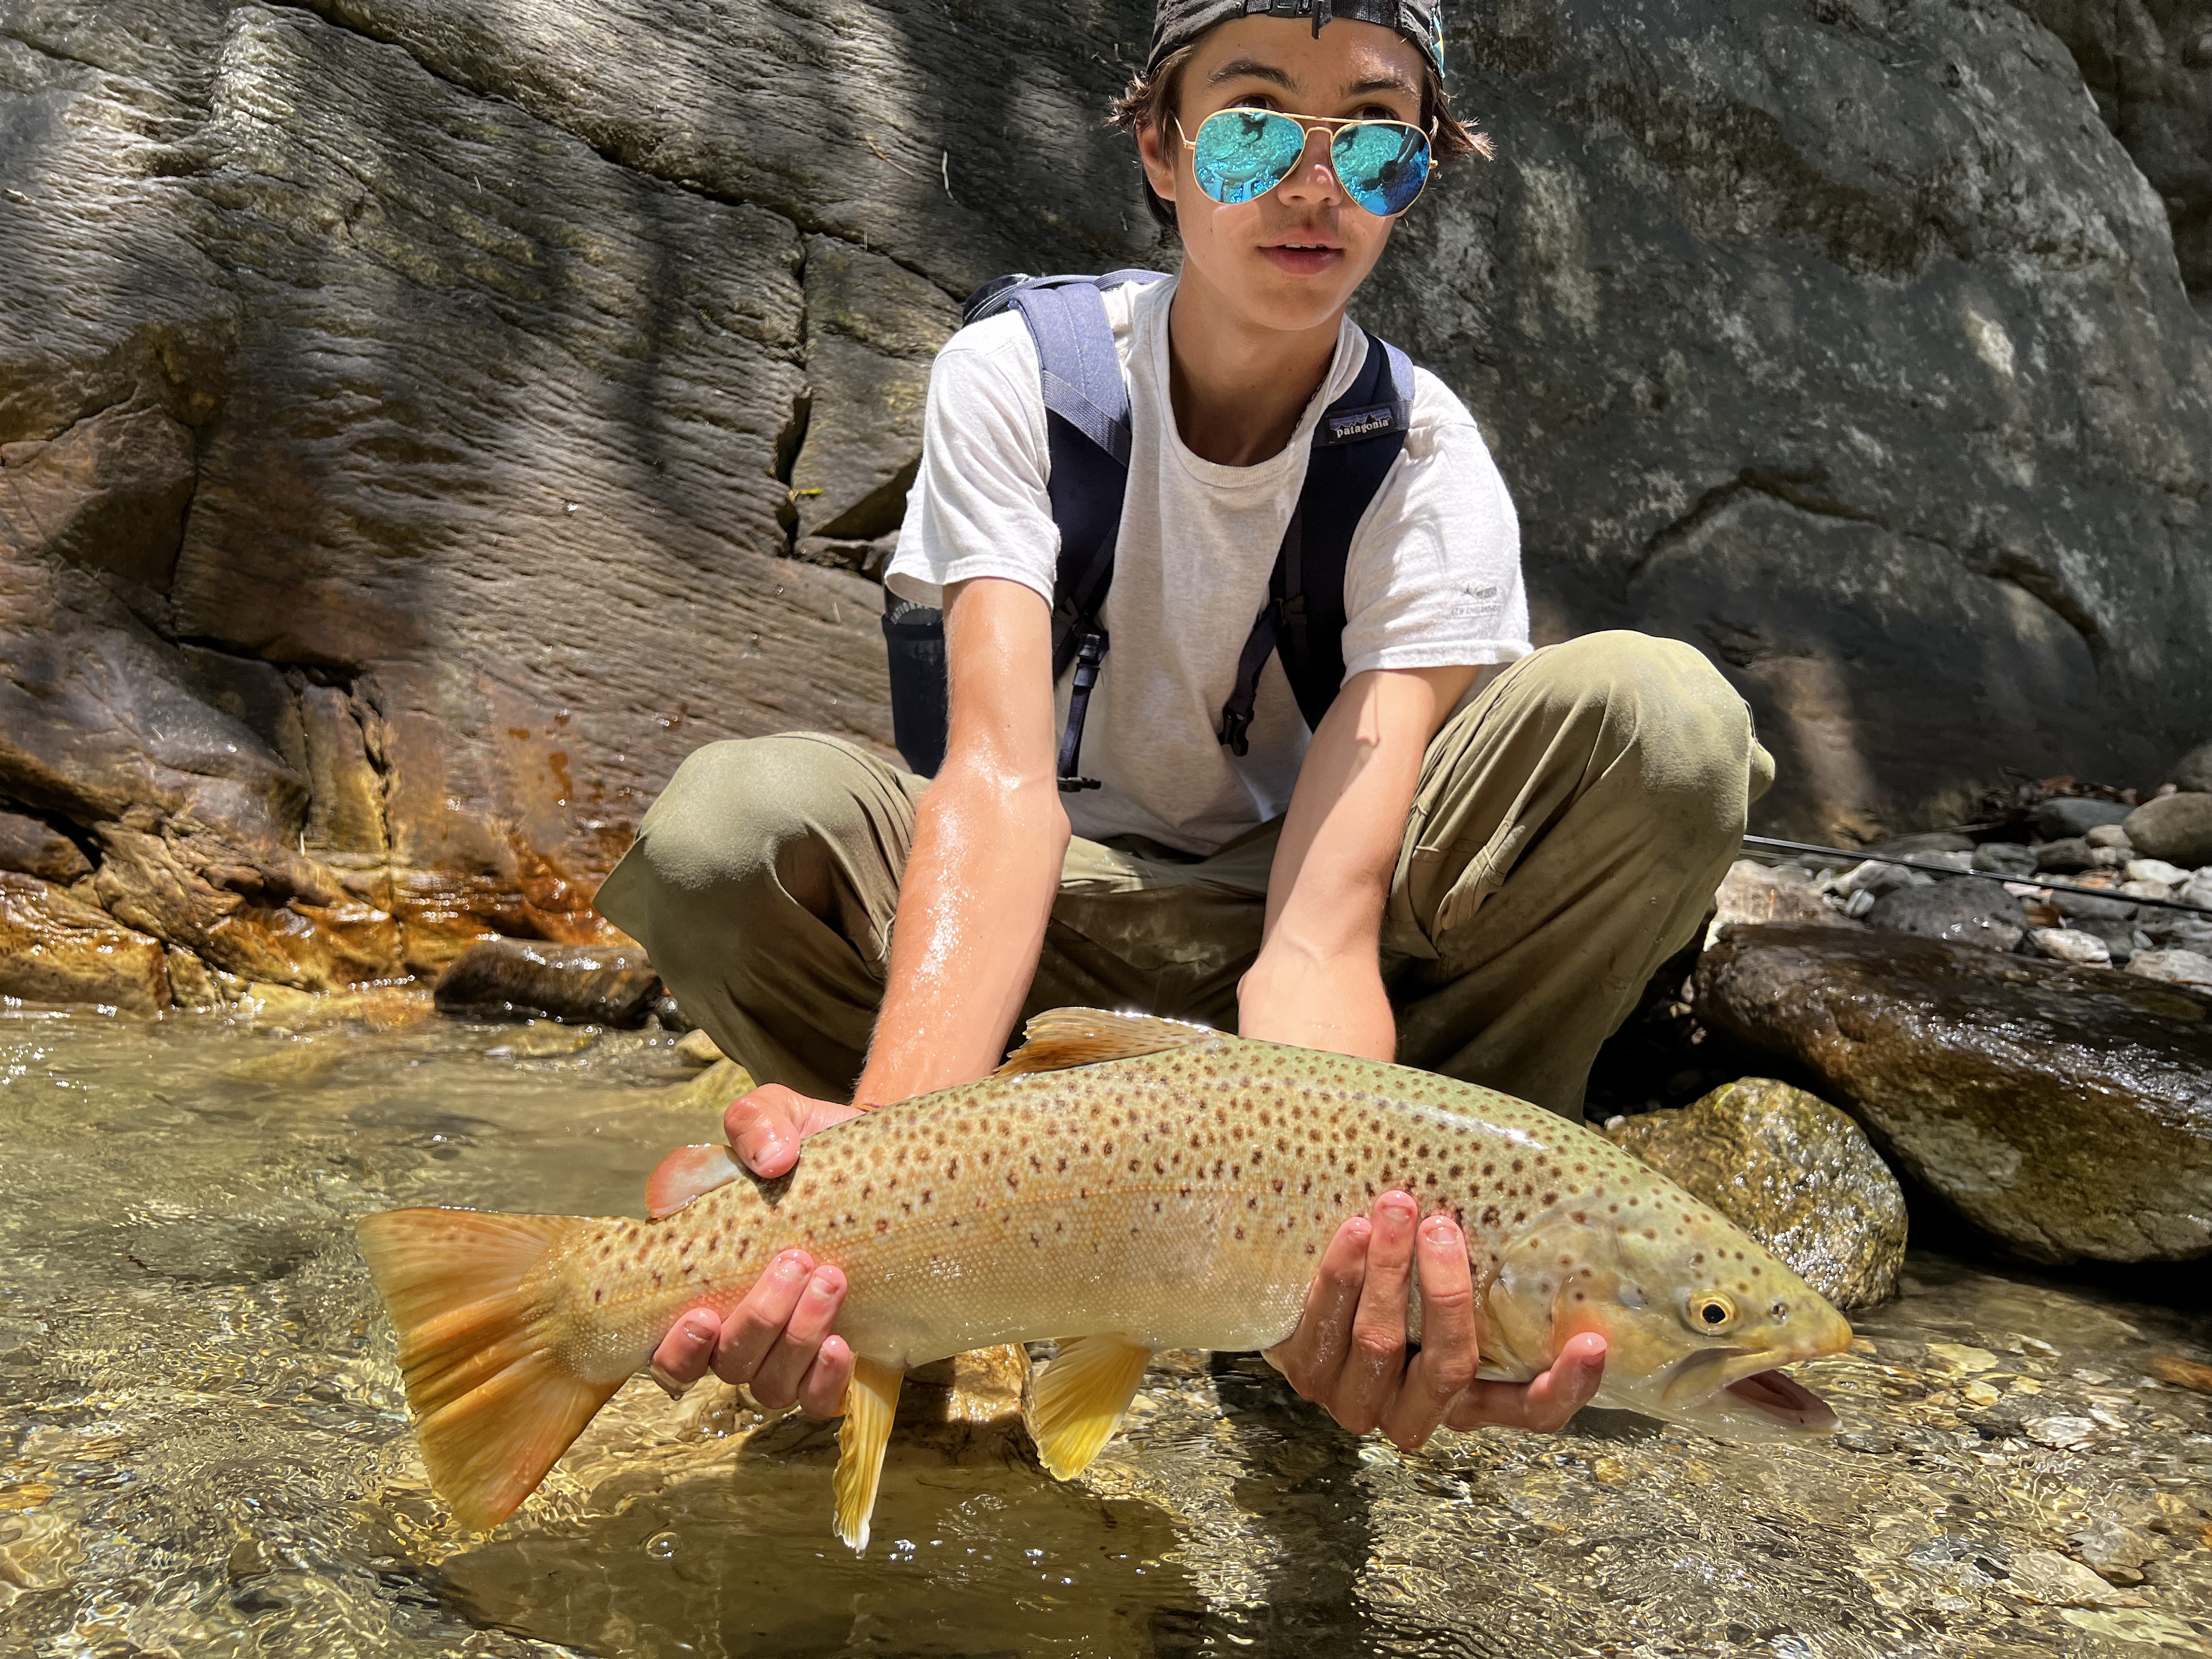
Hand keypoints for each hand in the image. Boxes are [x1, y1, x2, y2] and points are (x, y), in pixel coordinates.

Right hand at [647, 1084, 864, 1414]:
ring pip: (771, 1385)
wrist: (884, 1165)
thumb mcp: (777, 1116)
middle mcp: (738, 1328)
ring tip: (832, 1279)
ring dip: (798, 1340)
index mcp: (704, 1284)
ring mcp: (787, 1351)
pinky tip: (843, 1344)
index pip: (668, 1346)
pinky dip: (826, 1380)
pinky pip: (819, 1401)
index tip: (702, 1315)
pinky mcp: (835, 1362)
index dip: (677, 1348)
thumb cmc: (811, 1147)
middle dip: (757, 1321)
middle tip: (797, 1262)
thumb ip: (756, 1124)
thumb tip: (770, 1158)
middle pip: (727, 1365)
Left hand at [1263, 1192, 1606, 1448]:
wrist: (1303, 1292)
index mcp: (1468, 1400)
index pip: (1531, 1413)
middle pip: (1449, 1367)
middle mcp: (1416, 1412)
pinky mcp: (1307, 1376)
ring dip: (1390, 1270)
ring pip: (1381, 1342)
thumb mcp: (1446, 1286)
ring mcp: (1358, 1401)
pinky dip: (1341, 1276)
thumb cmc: (1397, 1281)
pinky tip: (1353, 1231)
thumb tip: (1536, 1201)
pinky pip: (1325, 1327)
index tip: (1594, 1342)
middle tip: (1444, 1227)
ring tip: (1396, 1207)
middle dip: (1447, 1293)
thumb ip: (1486, 1271)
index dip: (1566, 1387)